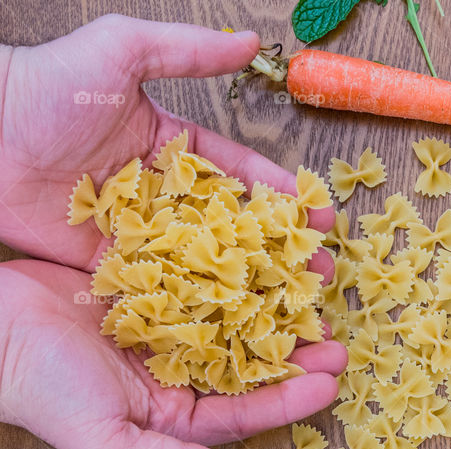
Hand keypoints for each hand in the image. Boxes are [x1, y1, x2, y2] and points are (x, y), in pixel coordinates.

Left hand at [0, 14, 333, 277]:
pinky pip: (159, 282)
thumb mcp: (124, 52)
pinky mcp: (108, 264)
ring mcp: (137, 231)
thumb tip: (249, 42)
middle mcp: (160, 192)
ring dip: (247, 280)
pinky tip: (232, 317)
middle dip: (276, 245)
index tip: (318, 213)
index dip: (279, 193)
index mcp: (171, 146)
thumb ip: (187, 52)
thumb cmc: (44, 86)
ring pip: (202, 259)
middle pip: (230, 224)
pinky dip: (195, 300)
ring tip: (289, 299)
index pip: (238, 173)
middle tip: (317, 266)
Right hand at [0, 260, 346, 448]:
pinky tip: (268, 262)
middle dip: (297, 352)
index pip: (247, 411)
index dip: (291, 397)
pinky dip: (238, 274)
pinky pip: (207, 280)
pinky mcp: (156, 286)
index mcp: (175, 415)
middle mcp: (180, 373)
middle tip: (338, 336)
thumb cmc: (43, 394)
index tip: (331, 379)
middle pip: (252, 364)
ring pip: (237, 319)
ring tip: (315, 296)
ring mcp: (170, 327)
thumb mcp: (112, 443)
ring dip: (276, 310)